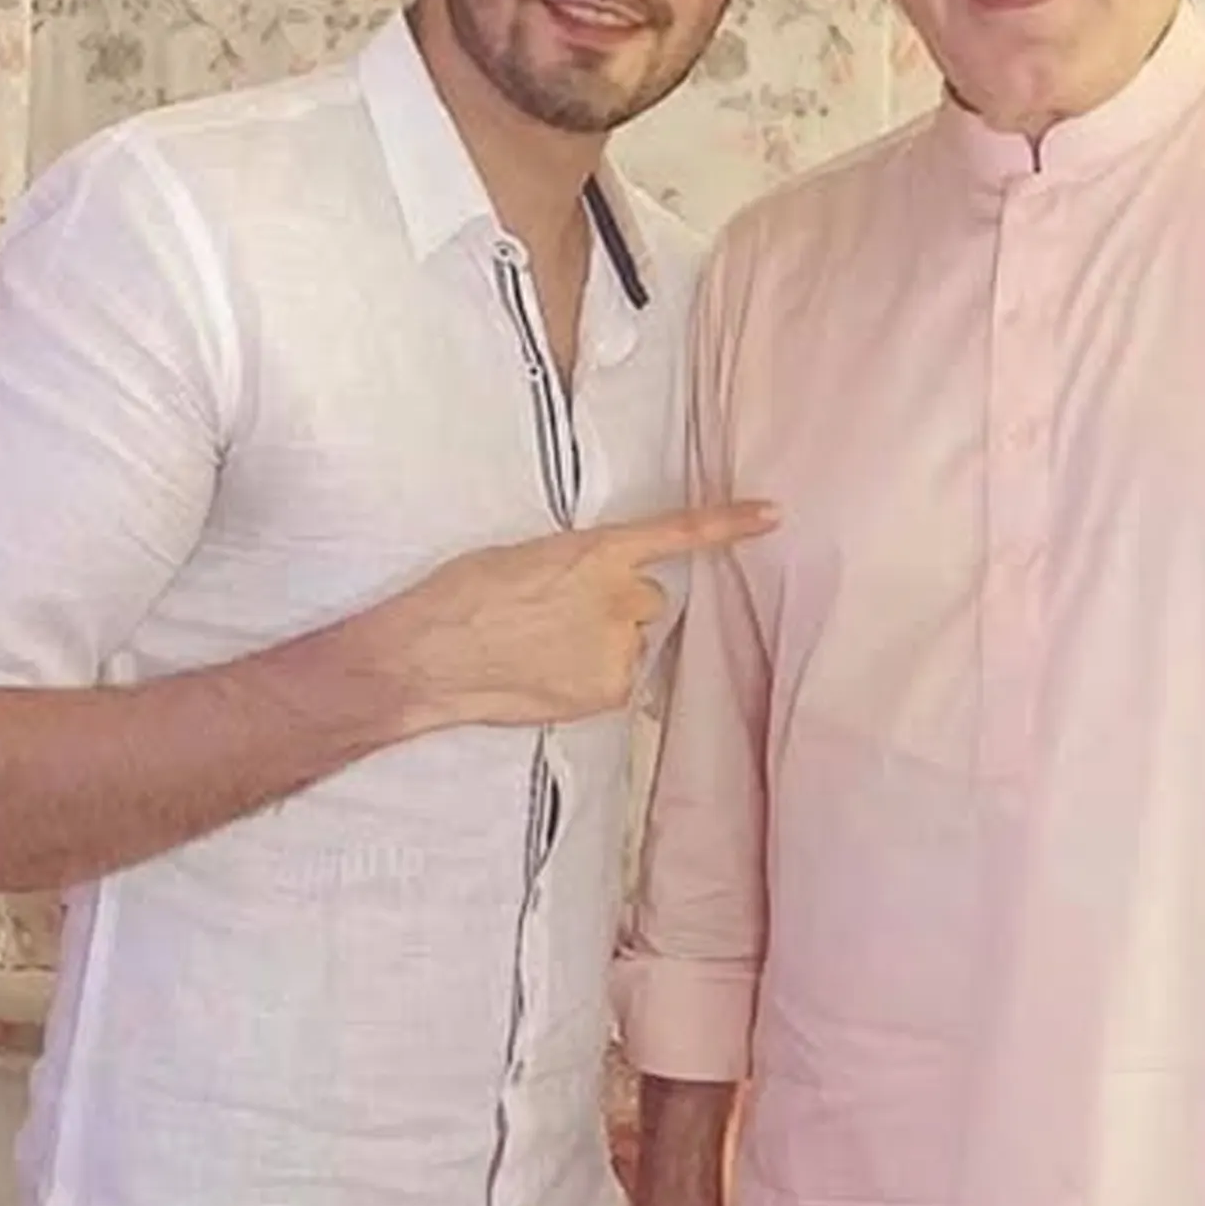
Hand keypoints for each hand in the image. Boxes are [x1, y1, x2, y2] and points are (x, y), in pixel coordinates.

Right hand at [373, 501, 775, 732]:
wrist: (431, 655)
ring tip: (541, 649)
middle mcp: (621, 597)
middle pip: (647, 599)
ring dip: (602, 645)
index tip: (773, 516)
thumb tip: (596, 590)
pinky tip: (546, 675)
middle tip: (556, 617)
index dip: (729, 523)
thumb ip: (580, 569)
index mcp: (598, 551)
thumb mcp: (528, 558)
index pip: (678, 533)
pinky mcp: (611, 689)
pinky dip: (591, 679)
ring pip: (631, 643)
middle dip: (615, 607)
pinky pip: (618, 680)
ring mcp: (620, 647)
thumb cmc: (464, 599)